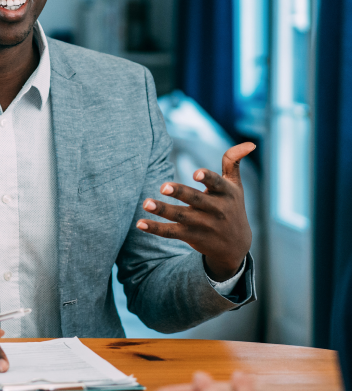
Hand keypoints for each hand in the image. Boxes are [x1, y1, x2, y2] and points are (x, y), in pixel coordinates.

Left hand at [136, 142, 254, 281]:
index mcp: (225, 194)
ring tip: (145, 202)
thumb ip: (233, 162)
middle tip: (163, 186)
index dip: (207, 178)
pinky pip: (171, 232)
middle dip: (180, 193)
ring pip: (181, 216)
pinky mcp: (192, 236)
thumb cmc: (232, 208)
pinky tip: (140, 223)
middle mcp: (215, 210)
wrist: (236, 246)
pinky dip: (156, 228)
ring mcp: (203, 225)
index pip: (217, 184)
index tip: (195, 173)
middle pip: (195, 200)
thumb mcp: (235, 186)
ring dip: (162, 210)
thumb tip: (250, 144)